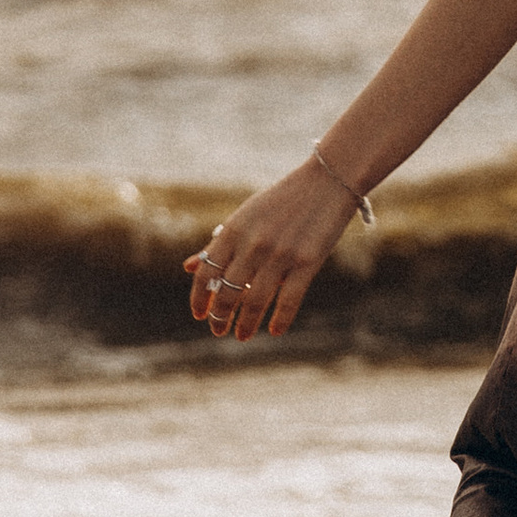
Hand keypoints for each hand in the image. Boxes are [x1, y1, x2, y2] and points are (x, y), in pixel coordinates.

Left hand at [185, 161, 364, 340]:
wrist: (327, 181)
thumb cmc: (282, 200)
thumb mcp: (245, 216)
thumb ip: (218, 243)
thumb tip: (189, 266)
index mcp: (233, 230)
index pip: (206, 272)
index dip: (199, 298)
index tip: (199, 314)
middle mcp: (253, 244)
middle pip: (227, 292)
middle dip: (219, 316)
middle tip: (218, 330)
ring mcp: (281, 254)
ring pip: (255, 301)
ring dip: (245, 324)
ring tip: (241, 335)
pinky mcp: (308, 262)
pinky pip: (289, 300)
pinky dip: (280, 320)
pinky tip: (274, 330)